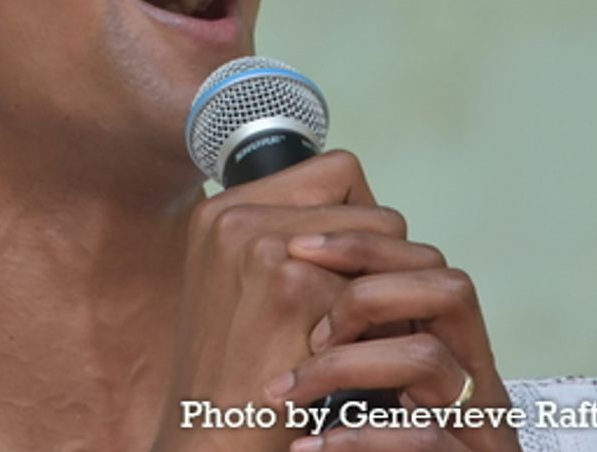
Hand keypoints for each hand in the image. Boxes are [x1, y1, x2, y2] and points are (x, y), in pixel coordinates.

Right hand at [150, 151, 405, 451]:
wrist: (209, 439)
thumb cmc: (233, 373)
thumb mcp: (235, 283)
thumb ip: (281, 237)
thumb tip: (362, 217)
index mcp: (219, 210)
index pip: (332, 171)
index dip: (358, 217)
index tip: (354, 267)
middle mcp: (235, 216)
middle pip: (364, 200)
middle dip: (381, 252)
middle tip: (370, 306)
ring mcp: (263, 247)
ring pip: (382, 234)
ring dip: (387, 282)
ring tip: (366, 328)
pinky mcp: (294, 289)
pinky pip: (376, 283)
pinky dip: (379, 323)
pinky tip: (358, 355)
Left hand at [263, 233, 520, 451]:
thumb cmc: (389, 449)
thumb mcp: (377, 386)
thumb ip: (356, 337)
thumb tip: (288, 272)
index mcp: (451, 345)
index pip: (423, 263)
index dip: (363, 245)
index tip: (296, 248)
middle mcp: (474, 375)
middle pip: (448, 290)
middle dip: (366, 295)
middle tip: (308, 330)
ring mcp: (481, 421)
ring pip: (428, 358)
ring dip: (345, 367)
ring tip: (289, 390)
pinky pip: (424, 438)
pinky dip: (357, 438)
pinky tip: (307, 446)